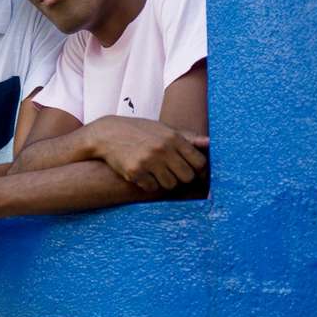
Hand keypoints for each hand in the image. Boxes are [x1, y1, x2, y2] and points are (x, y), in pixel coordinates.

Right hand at [89, 117, 208, 191]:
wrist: (106, 134)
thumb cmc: (138, 131)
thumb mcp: (162, 129)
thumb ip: (186, 138)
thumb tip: (209, 143)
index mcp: (173, 138)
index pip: (199, 162)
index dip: (198, 169)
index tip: (192, 170)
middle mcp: (163, 149)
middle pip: (187, 176)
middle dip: (181, 177)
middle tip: (171, 172)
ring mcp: (149, 161)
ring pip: (170, 185)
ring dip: (165, 182)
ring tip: (156, 172)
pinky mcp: (135, 172)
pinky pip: (152, 188)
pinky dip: (149, 184)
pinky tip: (142, 174)